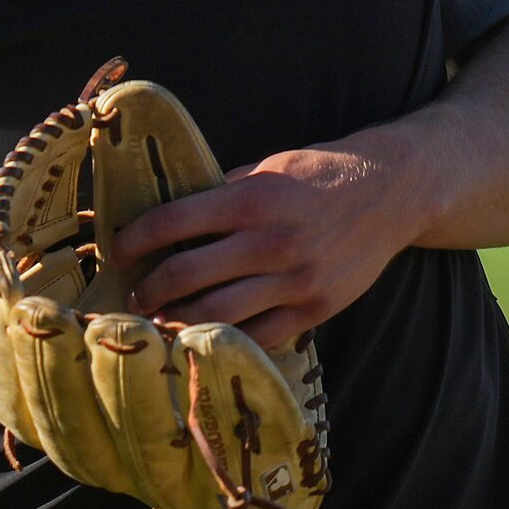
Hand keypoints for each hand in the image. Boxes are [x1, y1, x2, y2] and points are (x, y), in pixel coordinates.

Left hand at [116, 141, 425, 348]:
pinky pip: (259, 336)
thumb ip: (225, 191)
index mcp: (251, 198)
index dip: (135, 239)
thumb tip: (175, 214)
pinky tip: (207, 338)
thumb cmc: (322, 174)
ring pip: (218, 313)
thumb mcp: (270, 167)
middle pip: (188, 275)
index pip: (173, 221)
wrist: (392, 192)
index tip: (117, 251)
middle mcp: (269, 240)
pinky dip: (227, 340)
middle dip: (150, 289)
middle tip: (134, 294)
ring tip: (162, 319)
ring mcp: (294, 279)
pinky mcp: (315, 308)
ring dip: (180, 320)